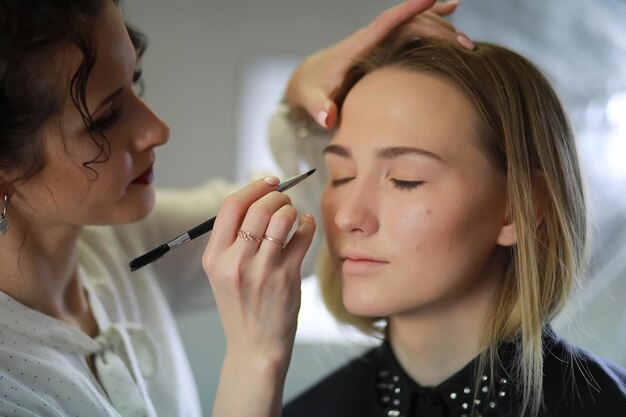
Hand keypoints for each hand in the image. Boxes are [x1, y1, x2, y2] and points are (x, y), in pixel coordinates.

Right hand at [203, 177, 314, 416]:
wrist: (255, 346)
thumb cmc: (241, 306)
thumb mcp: (222, 273)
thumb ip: (233, 240)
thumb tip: (258, 198)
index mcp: (215, 257)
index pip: (230, 207)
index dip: (252, 187)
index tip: (268, 182)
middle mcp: (235, 262)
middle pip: (258, 208)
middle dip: (276, 195)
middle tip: (284, 199)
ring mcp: (262, 270)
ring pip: (281, 218)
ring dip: (292, 209)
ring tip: (293, 214)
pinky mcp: (287, 277)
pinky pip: (302, 237)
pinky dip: (308, 224)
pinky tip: (306, 225)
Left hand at [284, 0, 473, 128]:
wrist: (308, 81)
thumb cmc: (311, 92)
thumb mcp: (311, 101)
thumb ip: (318, 108)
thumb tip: (328, 118)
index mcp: (356, 48)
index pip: (385, 23)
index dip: (407, 10)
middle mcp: (370, 39)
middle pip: (408, 25)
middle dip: (438, 30)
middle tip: (465, 46)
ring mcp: (378, 41)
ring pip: (413, 25)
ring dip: (440, 28)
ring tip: (467, 44)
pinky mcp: (383, 46)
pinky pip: (411, 29)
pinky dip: (432, 19)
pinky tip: (452, 10)